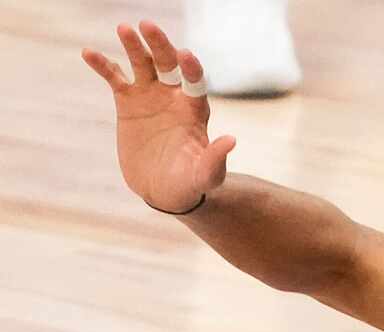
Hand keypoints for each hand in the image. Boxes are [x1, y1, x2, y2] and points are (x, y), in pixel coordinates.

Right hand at [82, 20, 235, 213]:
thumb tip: (231, 140)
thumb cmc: (189, 184)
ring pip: (141, 63)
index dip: (191, 68)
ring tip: (124, 29)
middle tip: (148, 26)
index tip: (185, 55)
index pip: (195, 82)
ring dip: (133, 45)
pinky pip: (114, 77)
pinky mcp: (127, 101)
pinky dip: (102, 65)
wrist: (162, 190)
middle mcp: (173, 96)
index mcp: (195, 109)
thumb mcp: (205, 176)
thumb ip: (215, 159)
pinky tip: (88, 53)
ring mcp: (149, 95)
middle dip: (160, 45)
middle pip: (168, 63)